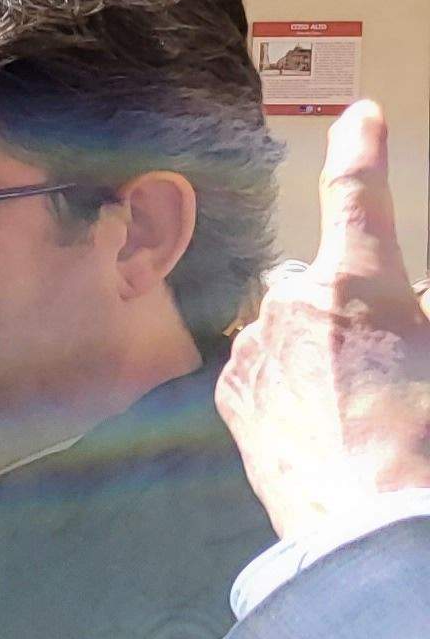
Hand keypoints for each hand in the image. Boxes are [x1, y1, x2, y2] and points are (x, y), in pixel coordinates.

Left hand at [221, 101, 429, 553]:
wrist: (367, 522)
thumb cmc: (424, 437)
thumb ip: (414, 315)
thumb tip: (407, 303)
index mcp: (360, 286)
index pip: (359, 197)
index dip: (362, 151)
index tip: (361, 115)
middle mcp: (294, 303)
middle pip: (314, 283)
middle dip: (339, 310)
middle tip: (376, 365)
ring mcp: (253, 348)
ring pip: (280, 327)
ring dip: (307, 350)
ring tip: (345, 408)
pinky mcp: (228, 393)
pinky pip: (254, 367)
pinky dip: (280, 383)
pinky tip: (312, 425)